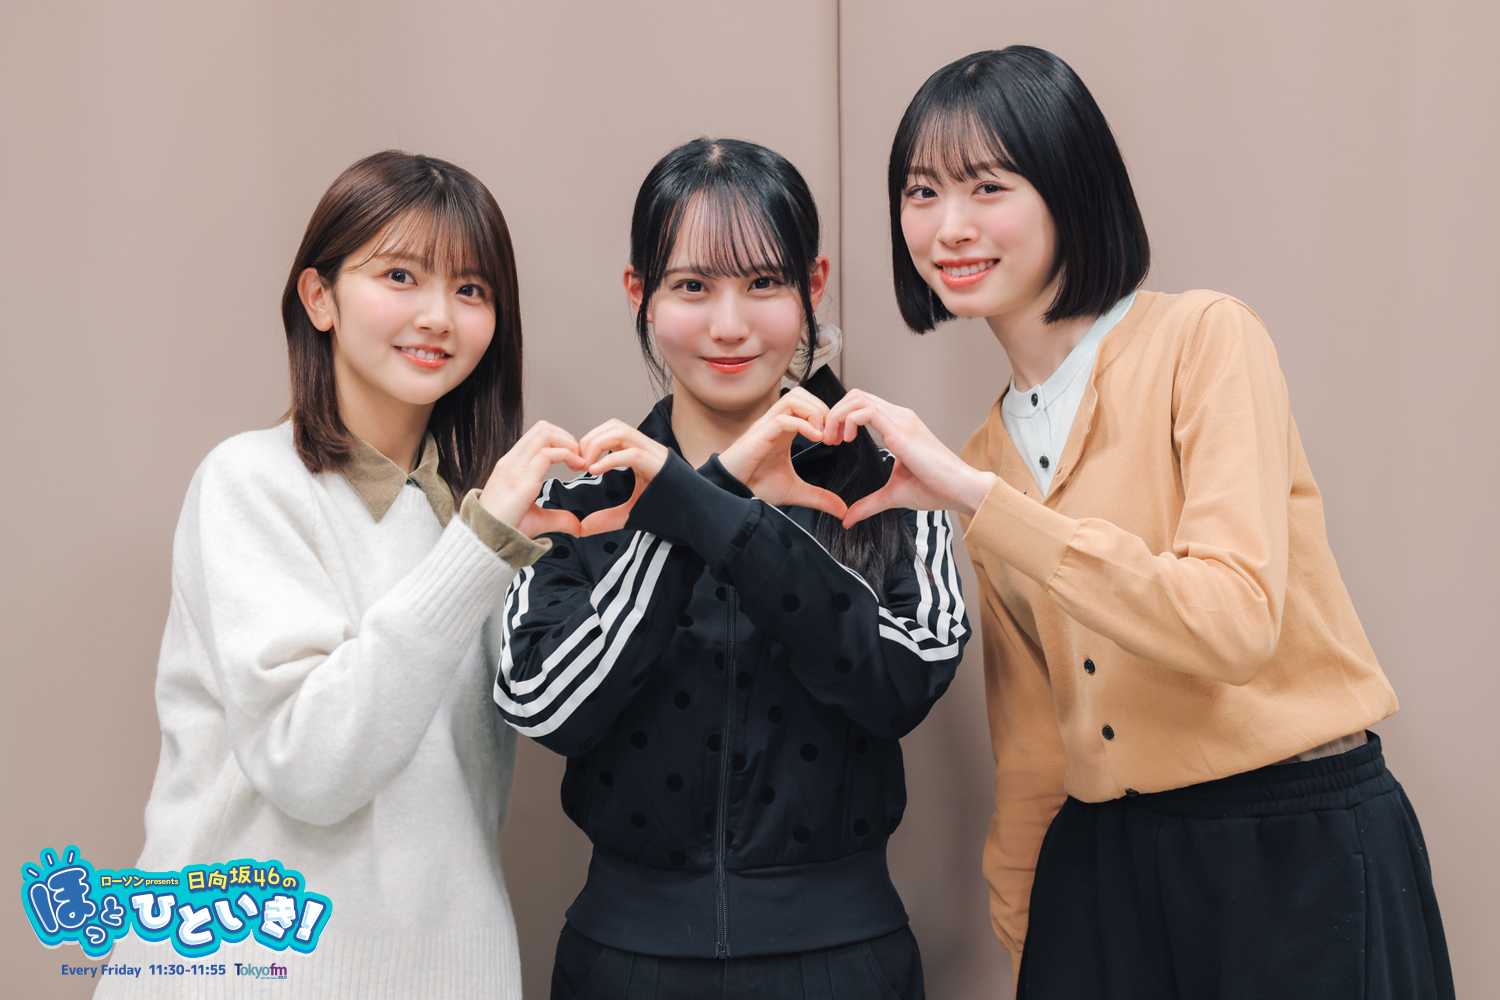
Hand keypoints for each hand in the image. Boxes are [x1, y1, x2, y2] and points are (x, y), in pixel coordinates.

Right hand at [479, 421, 588, 537]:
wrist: (485, 541)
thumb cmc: (505, 529)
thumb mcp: (537, 519)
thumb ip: (558, 518)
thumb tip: (577, 525)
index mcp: (511, 465)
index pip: (537, 435)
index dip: (560, 440)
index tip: (573, 458)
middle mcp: (512, 462)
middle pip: (543, 428)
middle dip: (567, 437)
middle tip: (579, 457)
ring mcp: (515, 468)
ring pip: (545, 434)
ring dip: (569, 443)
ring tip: (578, 461)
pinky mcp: (522, 480)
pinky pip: (548, 454)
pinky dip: (568, 455)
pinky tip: (577, 467)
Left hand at [576, 419, 669, 534]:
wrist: (698, 517)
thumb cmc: (669, 511)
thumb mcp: (631, 513)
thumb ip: (607, 518)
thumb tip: (582, 529)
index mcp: (641, 452)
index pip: (611, 431)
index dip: (591, 441)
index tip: (579, 464)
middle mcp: (647, 448)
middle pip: (613, 425)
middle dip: (590, 440)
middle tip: (579, 464)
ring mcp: (654, 454)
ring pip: (621, 431)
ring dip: (598, 445)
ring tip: (587, 467)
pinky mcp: (658, 465)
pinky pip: (631, 453)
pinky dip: (609, 460)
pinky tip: (595, 472)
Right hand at [718, 388, 847, 518]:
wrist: (732, 494)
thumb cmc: (754, 487)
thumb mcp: (795, 491)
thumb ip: (819, 497)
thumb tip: (842, 509)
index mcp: (784, 430)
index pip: (807, 404)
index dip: (826, 414)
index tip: (837, 437)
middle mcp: (775, 423)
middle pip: (801, 394)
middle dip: (823, 409)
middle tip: (832, 433)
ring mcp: (766, 426)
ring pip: (793, 398)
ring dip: (814, 412)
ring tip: (823, 435)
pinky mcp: (759, 435)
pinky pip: (783, 419)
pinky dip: (803, 425)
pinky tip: (816, 440)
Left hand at [820, 389, 996, 525]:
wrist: (961, 490)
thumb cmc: (936, 489)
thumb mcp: (892, 495)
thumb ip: (868, 504)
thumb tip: (848, 519)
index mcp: (899, 425)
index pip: (863, 405)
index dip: (842, 417)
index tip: (833, 441)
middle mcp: (900, 417)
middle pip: (857, 395)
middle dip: (834, 413)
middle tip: (827, 439)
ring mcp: (902, 421)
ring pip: (859, 398)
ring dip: (838, 416)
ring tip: (833, 439)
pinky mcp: (902, 432)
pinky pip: (868, 412)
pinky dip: (849, 421)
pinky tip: (847, 440)